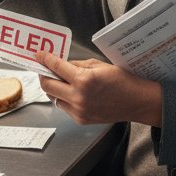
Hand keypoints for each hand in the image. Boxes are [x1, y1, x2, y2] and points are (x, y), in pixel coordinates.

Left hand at [34, 50, 162, 125]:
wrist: (137, 102)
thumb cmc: (121, 80)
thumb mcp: (98, 65)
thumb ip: (77, 65)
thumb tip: (60, 64)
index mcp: (84, 80)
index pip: (56, 67)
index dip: (45, 59)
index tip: (38, 55)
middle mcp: (78, 97)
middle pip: (47, 85)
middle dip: (43, 75)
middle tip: (44, 68)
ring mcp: (79, 110)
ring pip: (53, 97)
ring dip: (53, 88)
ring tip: (59, 80)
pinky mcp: (81, 119)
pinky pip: (64, 107)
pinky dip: (63, 98)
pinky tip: (71, 92)